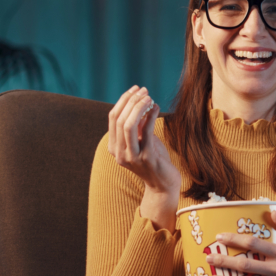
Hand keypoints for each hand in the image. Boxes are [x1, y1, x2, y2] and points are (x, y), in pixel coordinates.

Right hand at [108, 85, 181, 228]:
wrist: (163, 185)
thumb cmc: (154, 159)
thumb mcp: (142, 140)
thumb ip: (138, 125)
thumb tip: (139, 101)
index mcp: (114, 148)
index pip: (113, 118)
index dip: (123, 100)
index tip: (136, 90)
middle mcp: (119, 153)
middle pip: (119, 119)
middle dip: (131, 101)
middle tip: (145, 91)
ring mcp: (132, 157)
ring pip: (128, 125)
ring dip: (139, 107)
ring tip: (149, 97)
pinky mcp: (147, 158)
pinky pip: (147, 132)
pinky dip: (151, 116)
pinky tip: (157, 108)